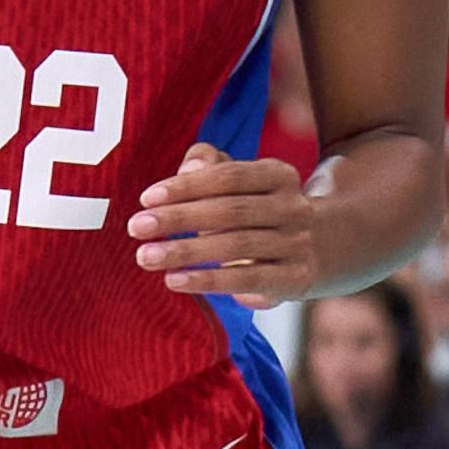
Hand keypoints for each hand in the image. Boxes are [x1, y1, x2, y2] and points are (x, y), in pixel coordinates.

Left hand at [131, 156, 318, 305]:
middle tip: (137, 228)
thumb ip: (208, 167)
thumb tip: (190, 167)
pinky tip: (175, 281)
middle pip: (232, 211)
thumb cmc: (255, 211)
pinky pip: (247, 279)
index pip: (231, 176)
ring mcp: (298, 244)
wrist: (312, 249)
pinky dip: (208, 281)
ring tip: (146, 256)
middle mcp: (295, 208)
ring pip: (237, 246)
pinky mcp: (295, 277)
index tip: (146, 198)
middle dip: (179, 219)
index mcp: (279, 176)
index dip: (187, 186)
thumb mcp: (236, 183)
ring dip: (186, 251)